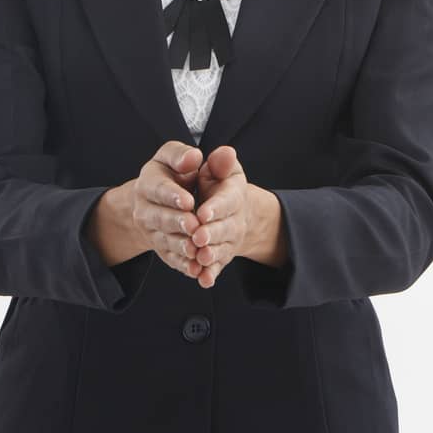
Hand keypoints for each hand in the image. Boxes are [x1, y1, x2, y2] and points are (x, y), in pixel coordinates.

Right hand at [128, 140, 208, 279]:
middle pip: (159, 218)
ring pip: (165, 241)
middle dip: (177, 223)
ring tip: (196, 248)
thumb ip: (182, 155)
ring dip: (181, 246)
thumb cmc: (171, 174)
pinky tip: (196, 269)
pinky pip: (171, 259)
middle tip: (195, 226)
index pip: (158, 189)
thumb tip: (193, 157)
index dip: (172, 196)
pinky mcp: (161, 249)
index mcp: (147, 183)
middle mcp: (144, 210)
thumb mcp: (173, 157)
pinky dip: (183, 265)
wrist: (158, 200)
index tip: (188, 201)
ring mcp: (151, 232)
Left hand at [187, 146, 255, 287]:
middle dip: (212, 233)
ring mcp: (229, 241)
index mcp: (234, 195)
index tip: (202, 213)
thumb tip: (225, 153)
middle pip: (226, 228)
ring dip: (211, 255)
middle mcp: (235, 220)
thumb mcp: (220, 169)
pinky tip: (203, 279)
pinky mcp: (221, 256)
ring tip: (200, 258)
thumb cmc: (219, 185)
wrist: (228, 211)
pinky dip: (210, 274)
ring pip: (221, 249)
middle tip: (198, 237)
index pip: (228, 201)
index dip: (216, 208)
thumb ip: (220, 162)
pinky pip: (217, 267)